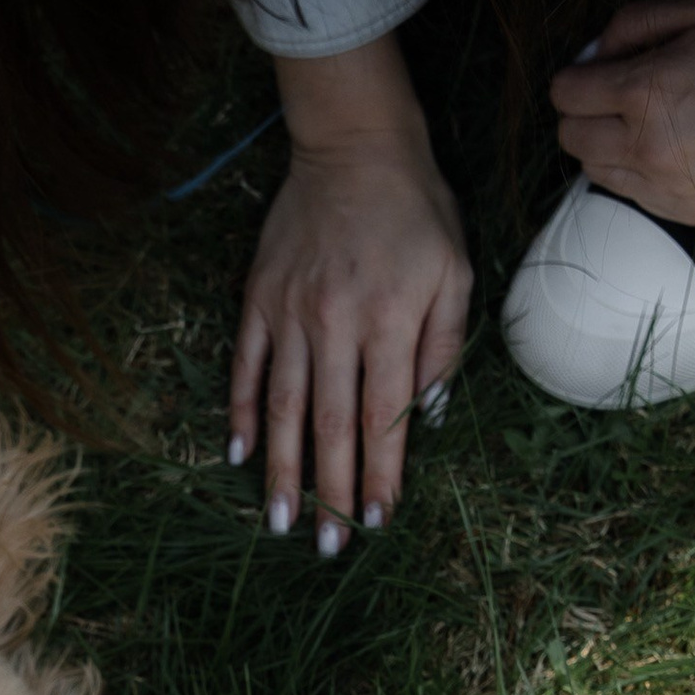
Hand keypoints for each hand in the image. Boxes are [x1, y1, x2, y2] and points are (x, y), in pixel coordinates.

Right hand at [237, 39, 470, 550]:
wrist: (353, 146)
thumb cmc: (416, 212)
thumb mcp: (455, 271)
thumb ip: (443, 346)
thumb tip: (423, 416)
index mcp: (392, 320)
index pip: (383, 416)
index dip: (380, 474)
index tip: (376, 521)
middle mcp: (337, 323)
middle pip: (330, 425)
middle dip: (328, 492)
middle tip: (324, 547)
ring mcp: (291, 313)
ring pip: (284, 406)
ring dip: (281, 470)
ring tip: (278, 521)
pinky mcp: (259, 299)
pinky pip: (247, 366)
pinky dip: (243, 412)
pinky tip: (239, 455)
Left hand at [550, 0, 694, 223]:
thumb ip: (637, 22)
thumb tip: (596, 51)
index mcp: (644, 91)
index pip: (565, 94)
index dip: (577, 74)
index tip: (601, 66)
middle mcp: (646, 148)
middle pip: (572, 138)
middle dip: (583, 112)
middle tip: (617, 93)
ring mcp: (669, 187)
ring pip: (598, 174)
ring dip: (607, 146)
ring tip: (647, 122)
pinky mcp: (694, 211)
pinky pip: (637, 197)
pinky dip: (639, 174)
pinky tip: (673, 149)